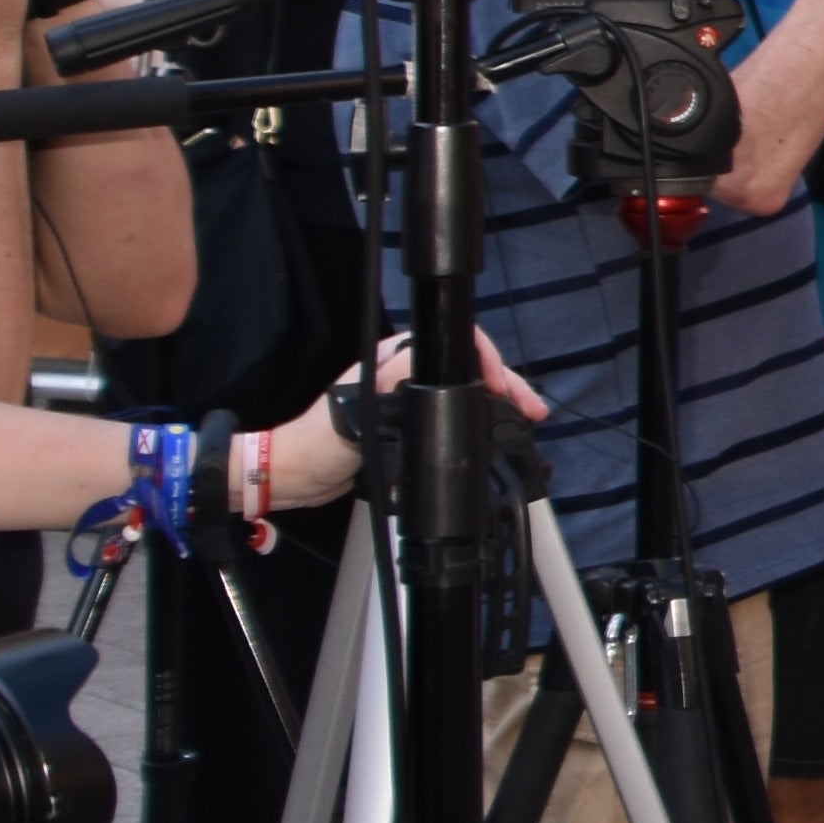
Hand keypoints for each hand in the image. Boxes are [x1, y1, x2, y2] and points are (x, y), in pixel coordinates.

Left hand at [275, 328, 550, 510]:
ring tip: (523, 418)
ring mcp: (406, 398)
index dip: (486, 360)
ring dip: (496, 401)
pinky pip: (451, 413)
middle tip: (530, 408)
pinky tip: (494, 429)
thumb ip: (397, 381)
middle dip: (502, 383)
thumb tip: (437, 362)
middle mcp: (403, 372)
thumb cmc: (317, 442)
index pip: (452, 345)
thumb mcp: (359, 406)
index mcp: (393, 359)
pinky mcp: (407, 424)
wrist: (293, 477)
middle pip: (465, 367)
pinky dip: (479, 419)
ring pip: (463, 389)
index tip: (501, 387)